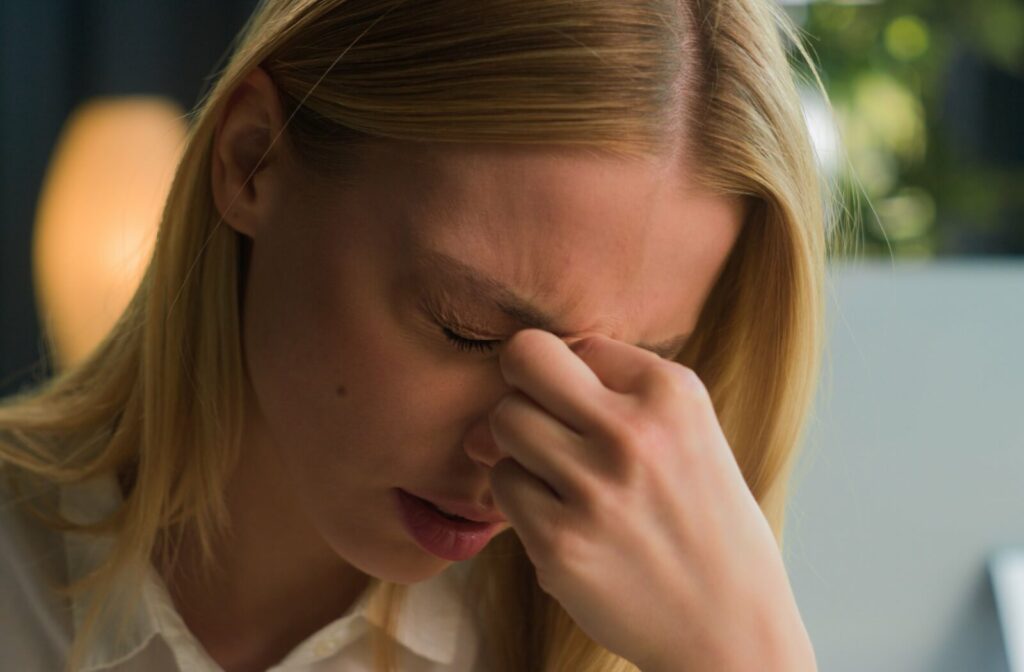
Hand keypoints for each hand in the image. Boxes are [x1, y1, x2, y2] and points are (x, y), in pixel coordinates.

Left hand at [486, 329, 816, 671]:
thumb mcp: (685, 432)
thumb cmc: (699, 520)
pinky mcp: (561, 542)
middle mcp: (635, 431)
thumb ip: (604, 395)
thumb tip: (495, 408)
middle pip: (525, 360)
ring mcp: (595, 487)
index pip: (576, 342)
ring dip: (522, 450)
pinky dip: (523, 502)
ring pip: (505, 423)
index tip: (598, 419)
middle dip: (524, 389)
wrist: (730, 625)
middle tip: (548, 430)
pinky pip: (503, 486)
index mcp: (673, 392)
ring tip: (565, 483)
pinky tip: (567, 523)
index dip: (574, 380)